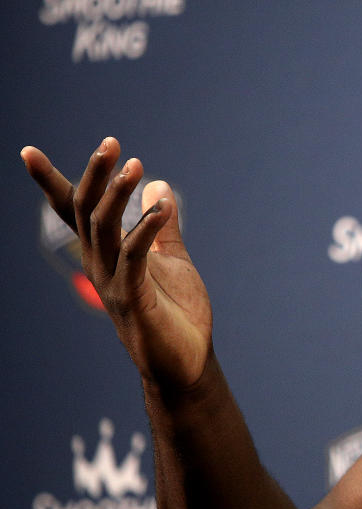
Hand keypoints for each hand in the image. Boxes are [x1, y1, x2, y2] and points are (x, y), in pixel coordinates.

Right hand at [21, 138, 212, 390]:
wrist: (187, 365)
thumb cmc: (178, 315)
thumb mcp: (172, 261)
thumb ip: (163, 227)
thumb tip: (158, 186)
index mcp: (107, 255)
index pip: (74, 213)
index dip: (52, 183)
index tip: (27, 151)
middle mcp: (102, 266)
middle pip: (87, 213)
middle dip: (94, 176)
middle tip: (110, 142)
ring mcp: (114, 283)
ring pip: (104, 230)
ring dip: (118, 195)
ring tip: (135, 165)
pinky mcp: (133, 300)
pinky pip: (134, 257)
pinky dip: (146, 230)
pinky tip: (163, 209)